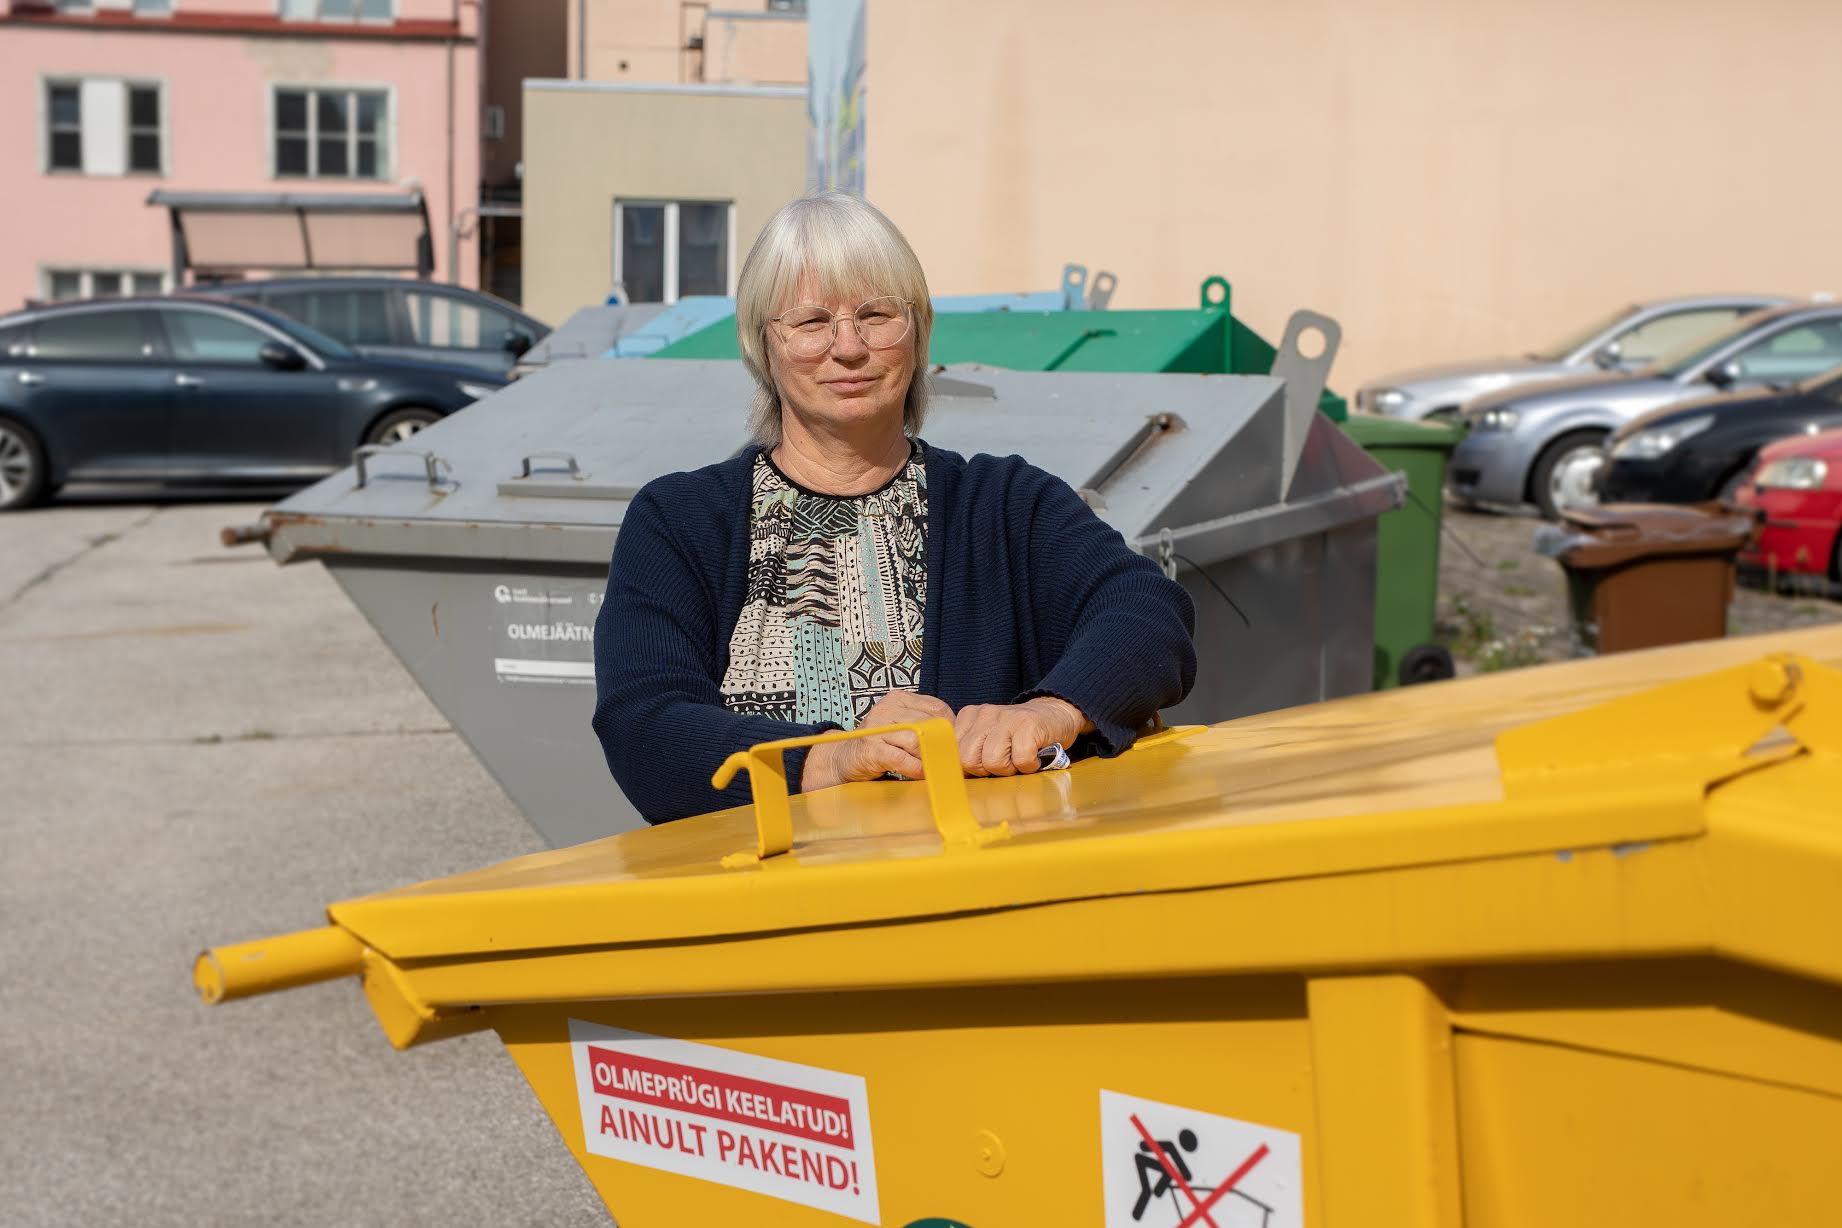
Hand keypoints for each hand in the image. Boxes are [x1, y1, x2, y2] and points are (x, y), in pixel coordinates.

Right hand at [801, 691, 954, 789]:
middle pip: (928, 725)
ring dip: (929, 758)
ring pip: (916, 740)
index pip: (937, 708)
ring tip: (934, 767)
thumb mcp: (902, 726)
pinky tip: (920, 774)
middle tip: (949, 760)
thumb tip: (958, 737)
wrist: (843, 757)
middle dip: (942, 745)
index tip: (953, 744)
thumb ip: (924, 725)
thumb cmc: (880, 744)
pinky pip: (901, 759)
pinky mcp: (870, 750)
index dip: (950, 728)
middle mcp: (886, 709)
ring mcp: (876, 729)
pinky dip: (915, 769)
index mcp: (898, 698)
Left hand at [953, 697, 1090, 776]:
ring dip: (1010, 769)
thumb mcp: (988, 739)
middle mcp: (984, 714)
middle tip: (1006, 761)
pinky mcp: (1027, 724)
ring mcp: (1005, 717)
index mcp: (969, 717)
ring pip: (993, 762)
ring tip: (1020, 757)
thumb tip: (953, 779)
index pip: (954, 754)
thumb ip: (970, 752)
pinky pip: (1021, 760)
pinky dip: (1030, 766)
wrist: (1056, 714)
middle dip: (988, 770)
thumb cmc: (1019, 736)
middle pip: (968, 761)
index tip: (987, 764)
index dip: (972, 768)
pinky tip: (1035, 755)